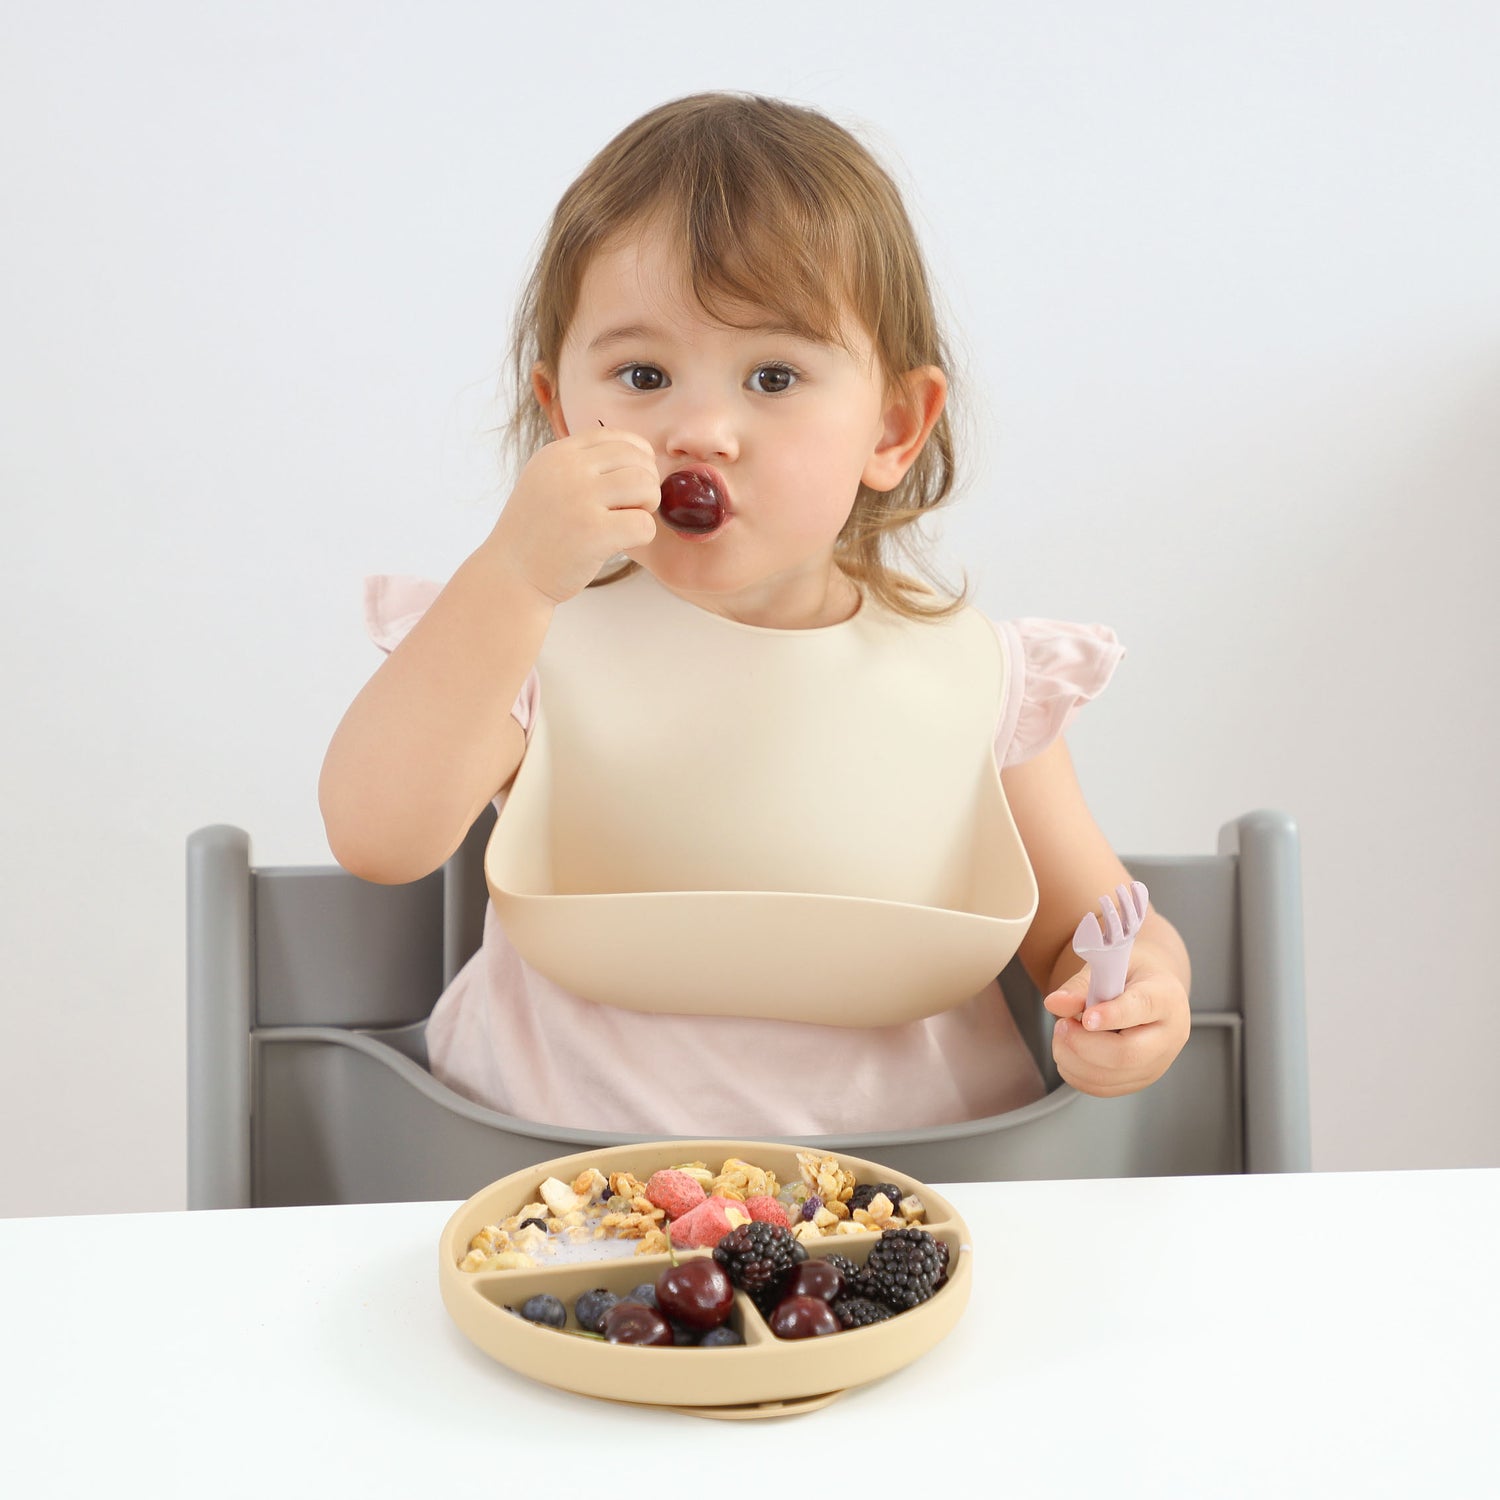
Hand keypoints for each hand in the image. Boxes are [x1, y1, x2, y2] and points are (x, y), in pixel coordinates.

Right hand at [488, 426, 659, 605]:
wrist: (510, 574)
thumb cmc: (536, 533)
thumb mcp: (547, 481)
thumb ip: (582, 464)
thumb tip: (639, 455)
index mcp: (558, 454)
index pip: (615, 436)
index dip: (638, 456)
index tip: (635, 480)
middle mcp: (568, 470)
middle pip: (637, 459)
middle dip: (647, 483)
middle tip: (635, 506)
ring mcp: (580, 499)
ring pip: (645, 485)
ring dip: (649, 505)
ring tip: (630, 521)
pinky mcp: (593, 533)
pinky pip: (644, 524)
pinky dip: (643, 534)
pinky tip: (624, 542)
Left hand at [1043, 964, 1190, 1097]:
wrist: (1149, 990)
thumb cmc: (1130, 975)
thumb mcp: (1108, 965)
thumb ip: (1081, 985)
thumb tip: (1055, 1003)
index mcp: (1166, 997)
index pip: (1142, 1009)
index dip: (1112, 1016)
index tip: (1085, 1019)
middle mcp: (1169, 1035)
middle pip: (1128, 1054)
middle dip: (1083, 1044)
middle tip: (1062, 1025)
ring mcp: (1157, 1063)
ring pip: (1112, 1076)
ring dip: (1074, 1059)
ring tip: (1062, 1034)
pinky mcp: (1140, 1079)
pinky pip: (1104, 1088)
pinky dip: (1076, 1073)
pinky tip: (1069, 1051)